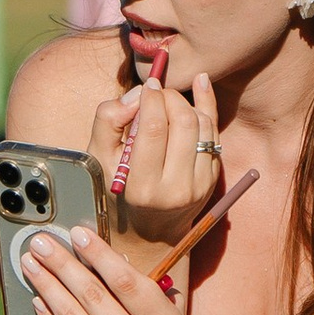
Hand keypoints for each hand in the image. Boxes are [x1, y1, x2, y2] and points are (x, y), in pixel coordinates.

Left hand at [18, 221, 189, 314]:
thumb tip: (105, 256)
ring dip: (46, 284)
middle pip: (92, 295)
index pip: (127, 283)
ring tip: (30, 264)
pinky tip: (37, 297)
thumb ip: (143, 293)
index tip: (78, 233)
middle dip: (62, 264)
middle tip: (40, 243)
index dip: (99, 255)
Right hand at [93, 62, 219, 244]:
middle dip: (170, 97)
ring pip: (202, 125)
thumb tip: (137, 95)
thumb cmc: (116, 191)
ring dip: (186, 103)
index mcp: (143, 188)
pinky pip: (214, 133)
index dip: (151, 98)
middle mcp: (176, 189)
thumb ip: (108, 122)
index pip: (153, 128)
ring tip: (167, 100)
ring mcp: (200, 185)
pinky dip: (206, 106)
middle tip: (157, 91)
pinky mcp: (213, 178)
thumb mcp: (99, 160)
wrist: (149, 231)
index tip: (146, 85)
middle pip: (183, 122)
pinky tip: (200, 83)